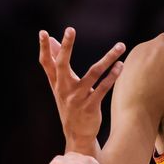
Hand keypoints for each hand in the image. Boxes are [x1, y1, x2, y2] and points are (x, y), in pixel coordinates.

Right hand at [37, 27, 124, 145]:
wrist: (77, 134)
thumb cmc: (69, 105)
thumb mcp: (61, 86)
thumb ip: (57, 64)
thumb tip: (54, 40)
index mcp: (56, 83)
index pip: (47, 63)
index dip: (44, 48)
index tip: (43, 33)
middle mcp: (64, 89)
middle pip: (62, 65)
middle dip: (66, 47)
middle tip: (70, 29)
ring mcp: (77, 98)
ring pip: (93, 73)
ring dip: (108, 59)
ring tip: (120, 46)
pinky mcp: (90, 106)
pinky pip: (103, 88)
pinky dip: (113, 76)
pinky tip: (120, 66)